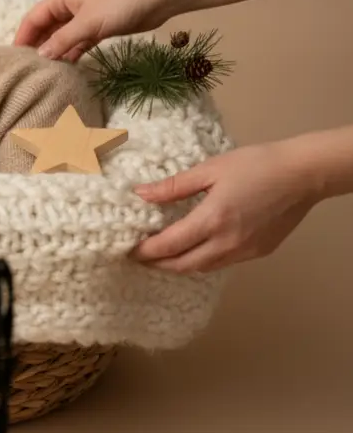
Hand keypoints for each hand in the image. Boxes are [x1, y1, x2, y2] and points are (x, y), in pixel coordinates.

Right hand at [14, 0, 175, 61]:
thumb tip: (40, 55)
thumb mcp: (88, 23)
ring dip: (54, 51)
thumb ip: (63, 40)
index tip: (14, 58)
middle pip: (46, 28)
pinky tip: (65, 68)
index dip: (22, 37)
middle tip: (28, 69)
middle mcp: (69, 5)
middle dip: (37, 46)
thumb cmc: (120, 4)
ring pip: (61, 36)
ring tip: (44, 72)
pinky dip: (71, 53)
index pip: (33, 18)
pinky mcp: (98, 26)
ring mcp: (84, 16)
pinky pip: (77, 41)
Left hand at [131, 140, 323, 272]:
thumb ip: (173, 186)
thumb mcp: (210, 169)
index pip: (168, 246)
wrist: (304, 174)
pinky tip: (197, 249)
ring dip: (181, 265)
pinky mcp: (260, 252)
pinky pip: (224, 263)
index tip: (129, 250)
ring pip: (204, 268)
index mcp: (212, 220)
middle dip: (158, 265)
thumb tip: (140, 194)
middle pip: (183, 265)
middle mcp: (227, 242)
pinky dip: (204, 261)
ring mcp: (246, 250)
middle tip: (141, 258)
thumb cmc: (256, 164)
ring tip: (164, 256)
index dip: (145, 251)